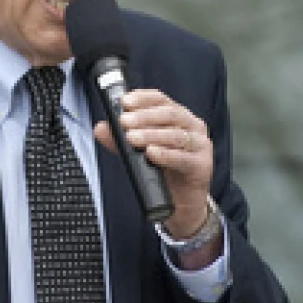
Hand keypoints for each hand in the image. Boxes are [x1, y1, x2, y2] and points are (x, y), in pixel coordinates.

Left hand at [93, 89, 213, 239]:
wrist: (182, 203)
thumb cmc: (165, 171)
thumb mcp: (139, 152)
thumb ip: (120, 140)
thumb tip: (101, 128)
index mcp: (179, 117)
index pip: (161, 99)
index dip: (143, 98)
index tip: (124, 101)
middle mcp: (192, 126)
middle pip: (169, 114)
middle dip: (144, 116)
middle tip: (124, 121)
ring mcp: (200, 145)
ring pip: (175, 135)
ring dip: (151, 135)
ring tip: (132, 138)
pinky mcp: (202, 165)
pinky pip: (183, 158)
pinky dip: (166, 155)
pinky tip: (151, 153)